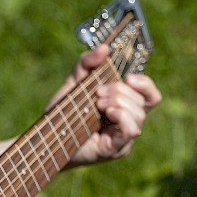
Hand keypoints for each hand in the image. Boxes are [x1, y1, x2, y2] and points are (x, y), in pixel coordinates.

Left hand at [46, 44, 161, 165]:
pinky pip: (131, 130)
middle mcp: (126, 122)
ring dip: (119, 102)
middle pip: (144, 101)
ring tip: (98, 104)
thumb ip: (86, 64)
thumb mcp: (73, 83)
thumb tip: (104, 47)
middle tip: (98, 93)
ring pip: (139, 114)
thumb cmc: (61, 115)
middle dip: (121, 91)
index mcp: (123, 106)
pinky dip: (122, 116)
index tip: (127, 77)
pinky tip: (107, 113)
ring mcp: (122, 137)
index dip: (145, 83)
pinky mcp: (115, 149)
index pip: (149, 95)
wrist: (46, 140)